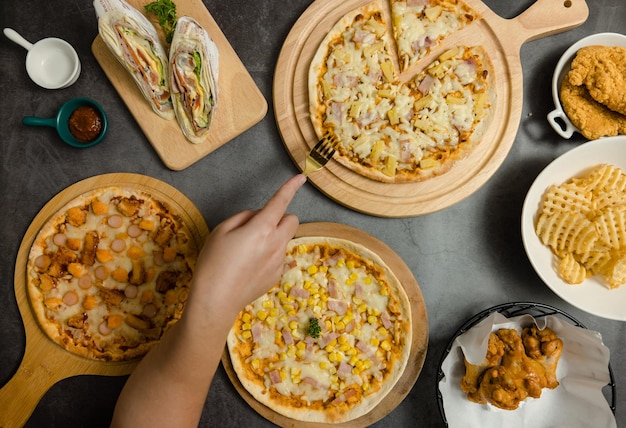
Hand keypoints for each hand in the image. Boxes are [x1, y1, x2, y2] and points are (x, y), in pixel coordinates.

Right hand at [186, 174, 305, 321]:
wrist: (216, 300)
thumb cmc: (213, 263)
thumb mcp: (221, 231)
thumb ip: (243, 217)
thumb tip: (257, 216)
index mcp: (261, 228)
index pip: (280, 202)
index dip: (291, 187)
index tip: (301, 178)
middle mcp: (276, 244)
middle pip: (292, 220)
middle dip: (280, 217)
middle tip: (259, 226)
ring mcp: (279, 261)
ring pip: (284, 240)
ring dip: (272, 238)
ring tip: (247, 252)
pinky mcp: (277, 276)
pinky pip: (278, 257)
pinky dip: (269, 256)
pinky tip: (249, 267)